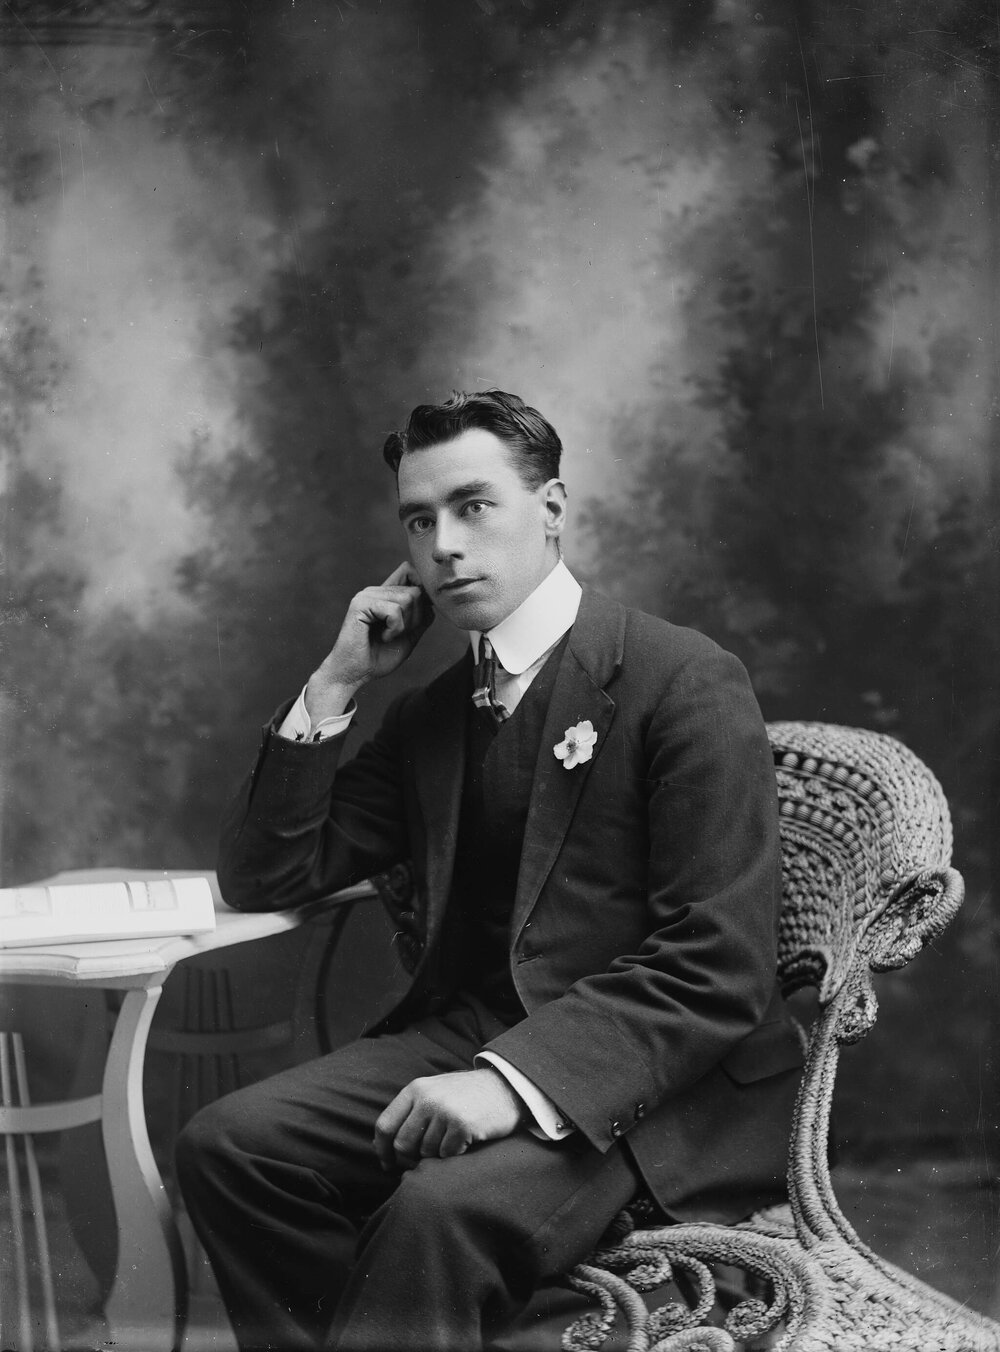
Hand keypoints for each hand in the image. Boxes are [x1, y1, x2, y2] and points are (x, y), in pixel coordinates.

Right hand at [305, 562, 433, 718]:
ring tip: (389, 636)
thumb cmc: (379, 658)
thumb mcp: (408, 636)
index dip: (422, 589)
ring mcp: (367, 595)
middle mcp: (376, 591)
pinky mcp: (360, 604)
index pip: (409, 571)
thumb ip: (421, 617)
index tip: (418, 616)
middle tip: (399, 634)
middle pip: (416, 591)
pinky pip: (394, 611)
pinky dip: (395, 629)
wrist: (355, 674)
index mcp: (385, 595)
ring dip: (405, 625)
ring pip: (408, 599)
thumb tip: (432, 600)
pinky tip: (383, 637)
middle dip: (416, 618)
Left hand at [374, 1069, 525, 1171]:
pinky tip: (465, 1141)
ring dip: (437, 1155)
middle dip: (411, 1158)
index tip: (387, 1165)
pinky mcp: (462, 1125)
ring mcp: (444, 1111)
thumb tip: (380, 1144)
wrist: (505, 1088)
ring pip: (426, 1153)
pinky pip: (446, 1155)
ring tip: (452, 1140)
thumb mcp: (434, 1092)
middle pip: (402, 1144)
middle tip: (425, 1158)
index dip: (382, 1150)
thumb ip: (410, 1111)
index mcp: (415, 1089)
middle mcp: (426, 1098)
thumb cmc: (466, 1096)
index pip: (385, 1125)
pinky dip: (454, 1155)